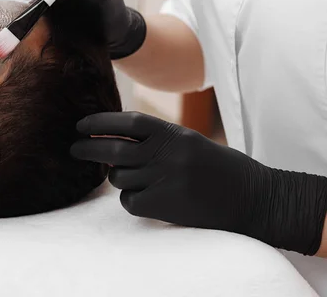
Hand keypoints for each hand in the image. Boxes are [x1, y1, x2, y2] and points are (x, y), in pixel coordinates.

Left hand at [71, 111, 326, 254]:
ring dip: (118, 178)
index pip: (127, 122)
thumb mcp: (187, 140)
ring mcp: (165, 180)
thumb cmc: (216, 166)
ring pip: (119, 178)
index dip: (100, 122)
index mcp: (173, 133)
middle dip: (88, 148)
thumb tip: (112, 137)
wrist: (252, 197)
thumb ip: (154, 138)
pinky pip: (130, 202)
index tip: (80, 125)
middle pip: (113, 150)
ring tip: (136, 178)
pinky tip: (147, 198)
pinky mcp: (165, 205)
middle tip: (74, 149)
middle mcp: (167, 154)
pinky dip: (131, 200)